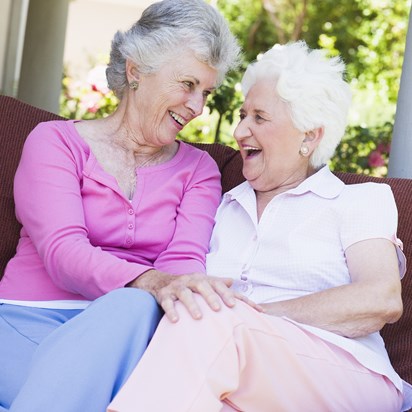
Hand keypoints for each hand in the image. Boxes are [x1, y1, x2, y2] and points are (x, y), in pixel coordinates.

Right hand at [128, 270, 261, 321]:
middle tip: (219, 309)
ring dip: (192, 305)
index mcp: (204, 279)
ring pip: (185, 294)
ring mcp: (177, 287)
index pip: (219, 285)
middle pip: (203, 286)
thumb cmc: (188, 286)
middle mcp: (191, 281)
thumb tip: (234, 282)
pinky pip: (167, 302)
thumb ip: (218, 284)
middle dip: (211, 297)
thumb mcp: (203, 283)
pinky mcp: (164, 295)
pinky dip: (170, 310)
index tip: (236, 305)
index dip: (228, 294)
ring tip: (199, 317)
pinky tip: (176, 320)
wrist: (160, 281)